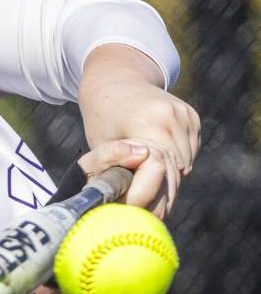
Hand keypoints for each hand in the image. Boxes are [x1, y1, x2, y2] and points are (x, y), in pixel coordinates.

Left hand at [78, 46, 201, 217]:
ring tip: (144, 188)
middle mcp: (174, 117)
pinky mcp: (193, 118)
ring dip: (167, 182)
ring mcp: (187, 116)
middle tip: (141, 215)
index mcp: (150, 122)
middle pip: (174, 172)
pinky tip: (154, 164)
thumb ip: (113, 171)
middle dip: (158, 196)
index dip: (146, 195)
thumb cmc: (101, 115)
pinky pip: (188, 154)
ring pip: (184, 166)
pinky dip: (174, 166)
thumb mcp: (100, 143)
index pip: (159, 171)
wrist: (116, 79)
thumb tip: (127, 204)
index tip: (132, 212)